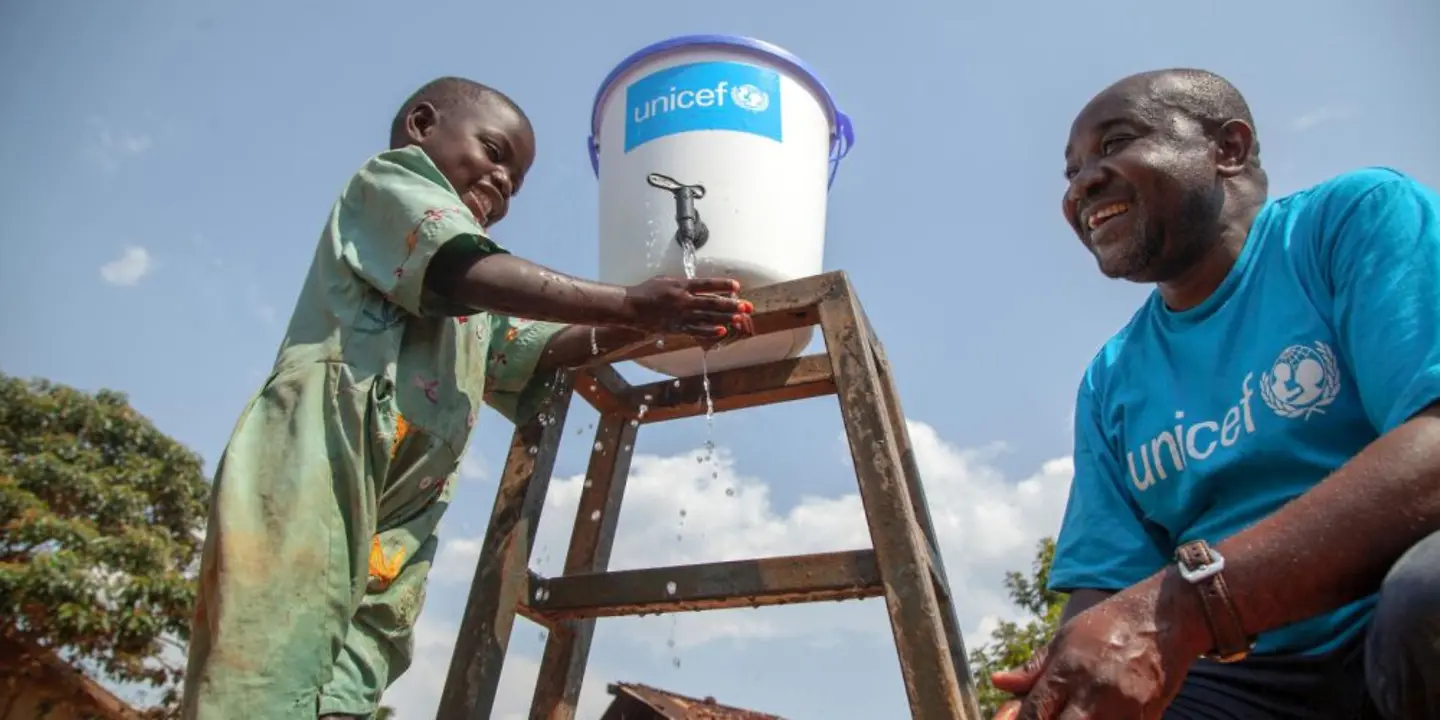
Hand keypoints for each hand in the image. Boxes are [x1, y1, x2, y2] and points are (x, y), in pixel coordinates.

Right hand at [622, 276, 752, 339]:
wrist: (631, 307)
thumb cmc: (647, 291)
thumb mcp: (666, 280)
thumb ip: (683, 283)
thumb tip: (699, 285)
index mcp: (681, 285)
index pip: (706, 284)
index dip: (723, 285)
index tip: (737, 286)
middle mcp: (683, 299)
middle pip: (712, 302)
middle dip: (731, 304)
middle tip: (747, 306)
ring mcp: (681, 315)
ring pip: (707, 316)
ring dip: (726, 317)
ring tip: (740, 318)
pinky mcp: (676, 327)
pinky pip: (696, 330)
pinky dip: (710, 331)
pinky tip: (722, 331)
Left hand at [996, 580, 1205, 718]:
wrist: (1164, 616)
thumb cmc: (1110, 624)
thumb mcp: (1065, 637)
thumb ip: (1034, 667)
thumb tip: (999, 681)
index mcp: (1068, 670)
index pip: (1034, 713)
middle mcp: (1092, 693)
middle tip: (1049, 716)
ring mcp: (1122, 709)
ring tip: (1075, 714)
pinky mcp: (1146, 718)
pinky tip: (1095, 716)